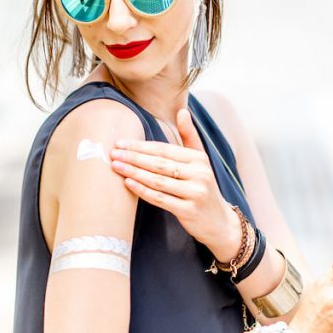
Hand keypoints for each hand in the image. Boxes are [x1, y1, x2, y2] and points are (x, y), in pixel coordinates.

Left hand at [109, 108, 234, 257]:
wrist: (219, 222)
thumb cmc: (203, 187)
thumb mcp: (201, 160)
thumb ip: (189, 136)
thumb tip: (182, 110)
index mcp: (199, 159)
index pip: (164, 149)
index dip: (141, 146)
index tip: (120, 143)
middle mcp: (199, 174)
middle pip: (159, 164)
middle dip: (133, 158)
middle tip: (113, 153)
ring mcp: (195, 193)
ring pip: (158, 181)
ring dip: (134, 172)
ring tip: (116, 166)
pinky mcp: (189, 211)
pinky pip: (161, 199)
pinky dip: (143, 191)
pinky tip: (128, 183)